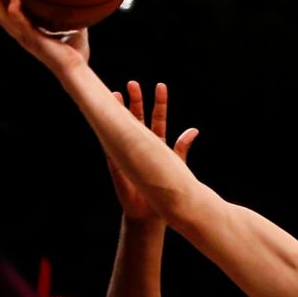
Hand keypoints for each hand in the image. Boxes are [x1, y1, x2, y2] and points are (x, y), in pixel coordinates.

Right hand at [0, 0, 89, 73]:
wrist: (76, 70)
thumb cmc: (76, 56)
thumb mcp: (74, 32)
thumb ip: (72, 20)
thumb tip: (80, 8)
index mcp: (29, 35)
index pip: (9, 17)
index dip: (2, 4)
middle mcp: (24, 37)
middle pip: (1, 15)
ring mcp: (27, 39)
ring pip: (4, 18)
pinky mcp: (34, 41)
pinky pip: (20, 24)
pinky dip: (15, 12)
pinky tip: (15, 0)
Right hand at [108, 81, 198, 220]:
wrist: (149, 214)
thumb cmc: (164, 190)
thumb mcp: (176, 166)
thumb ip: (182, 148)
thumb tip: (194, 129)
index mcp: (157, 144)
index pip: (158, 119)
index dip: (159, 103)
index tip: (160, 86)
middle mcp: (141, 144)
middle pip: (138, 118)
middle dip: (136, 100)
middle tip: (133, 83)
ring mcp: (127, 152)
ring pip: (122, 128)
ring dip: (119, 112)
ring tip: (116, 93)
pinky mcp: (117, 164)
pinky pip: (110, 146)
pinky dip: (107, 133)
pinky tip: (103, 120)